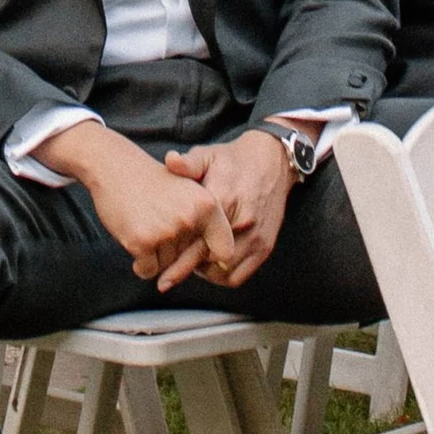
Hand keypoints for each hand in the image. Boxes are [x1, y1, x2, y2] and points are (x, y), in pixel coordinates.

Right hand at [41, 124, 242, 291]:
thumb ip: (207, 224)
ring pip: (167, 266)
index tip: (195, 250)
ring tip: (144, 222)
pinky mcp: (142, 241)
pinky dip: (140, 263)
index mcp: (208, 204)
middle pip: (188, 260)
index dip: (210, 256)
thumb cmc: (152, 182)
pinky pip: (147, 271)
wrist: (112, 166)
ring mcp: (166, 230)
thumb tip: (223, 265)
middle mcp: (190, 217)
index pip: (224, 251)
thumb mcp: (189, 192)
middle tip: (158, 222)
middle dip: (172, 251)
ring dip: (154, 255)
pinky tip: (133, 236)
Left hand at [166, 129, 295, 286]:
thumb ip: (187, 163)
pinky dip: (223, 276)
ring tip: (192, 263)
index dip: (178, 262)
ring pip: (224, 272)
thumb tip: (170, 160)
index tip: (161, 278)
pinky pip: (241, 274)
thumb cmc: (233, 160)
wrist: (272, 161)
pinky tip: (211, 265)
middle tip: (171, 268)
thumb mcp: (207, 155)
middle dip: (187, 268)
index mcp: (222, 200)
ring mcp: (255, 237)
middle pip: (208, 260)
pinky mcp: (265, 246)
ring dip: (206, 273)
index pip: (196, 240)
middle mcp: (241, 222)